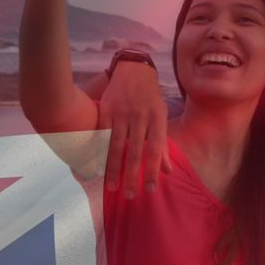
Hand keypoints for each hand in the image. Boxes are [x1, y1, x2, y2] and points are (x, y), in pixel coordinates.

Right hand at [98, 60, 171, 197]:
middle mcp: (140, 116)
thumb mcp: (162, 116)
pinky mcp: (105, 110)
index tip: (150, 189)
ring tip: (111, 188)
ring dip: (113, 169)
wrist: (133, 69)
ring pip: (116, 145)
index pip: (156, 149)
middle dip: (132, 175)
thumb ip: (163, 145)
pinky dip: (99, 152)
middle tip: (129, 195)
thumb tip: (168, 171)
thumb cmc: (150, 97)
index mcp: (157, 119)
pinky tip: (97, 167)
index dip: (153, 170)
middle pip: (135, 151)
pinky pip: (102, 135)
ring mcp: (121, 113)